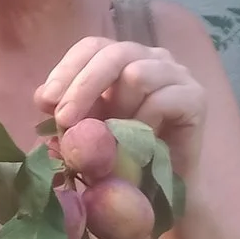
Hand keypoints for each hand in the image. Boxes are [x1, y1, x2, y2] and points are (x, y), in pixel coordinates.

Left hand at [35, 37, 204, 181]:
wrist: (159, 191)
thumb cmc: (121, 156)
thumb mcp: (85, 130)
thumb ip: (67, 110)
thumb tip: (44, 97)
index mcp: (123, 59)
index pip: (92, 47)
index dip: (66, 70)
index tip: (45, 103)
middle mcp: (152, 58)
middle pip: (113, 54)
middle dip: (83, 87)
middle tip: (65, 121)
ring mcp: (177, 75)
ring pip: (137, 73)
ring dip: (118, 109)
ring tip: (116, 136)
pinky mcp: (196, 97)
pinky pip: (161, 100)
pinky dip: (143, 124)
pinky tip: (140, 143)